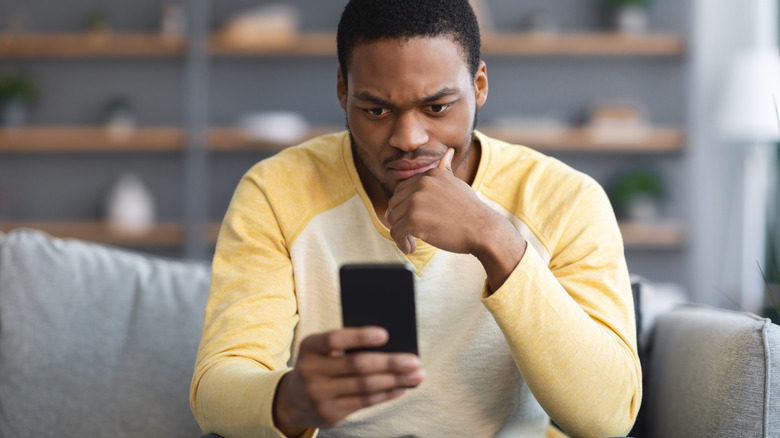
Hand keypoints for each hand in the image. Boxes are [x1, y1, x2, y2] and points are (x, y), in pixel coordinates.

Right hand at [273, 327, 424, 434]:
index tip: (386, 334)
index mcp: (309, 347)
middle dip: (390, 363)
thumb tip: (392, 347)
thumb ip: (347, 346)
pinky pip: (364, 403)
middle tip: (415, 360)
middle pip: (357, 365)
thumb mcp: (322, 351)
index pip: (335, 340)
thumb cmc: (320, 365)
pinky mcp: (329, 414)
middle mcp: (311, 371)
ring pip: (365, 386)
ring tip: (417, 375)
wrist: (294, 400)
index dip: (359, 336)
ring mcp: (319, 395)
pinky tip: (401, 387)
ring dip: (395, 380)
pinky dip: (386, 394)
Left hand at [385, 147, 526, 290]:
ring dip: (401, 232)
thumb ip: (446, 170)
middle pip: (394, 203)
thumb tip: (448, 152)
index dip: (405, 207)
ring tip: (412, 242)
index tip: (415, 219)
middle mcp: (421, 183)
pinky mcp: (413, 219)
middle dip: (401, 219)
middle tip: (412, 232)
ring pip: (393, 218)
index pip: (402, 189)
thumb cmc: (470, 211)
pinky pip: (396, 233)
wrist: (483, 230)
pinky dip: (401, 243)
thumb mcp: (457, 184)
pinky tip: (411, 248)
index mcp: (430, 174)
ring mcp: (416, 200)